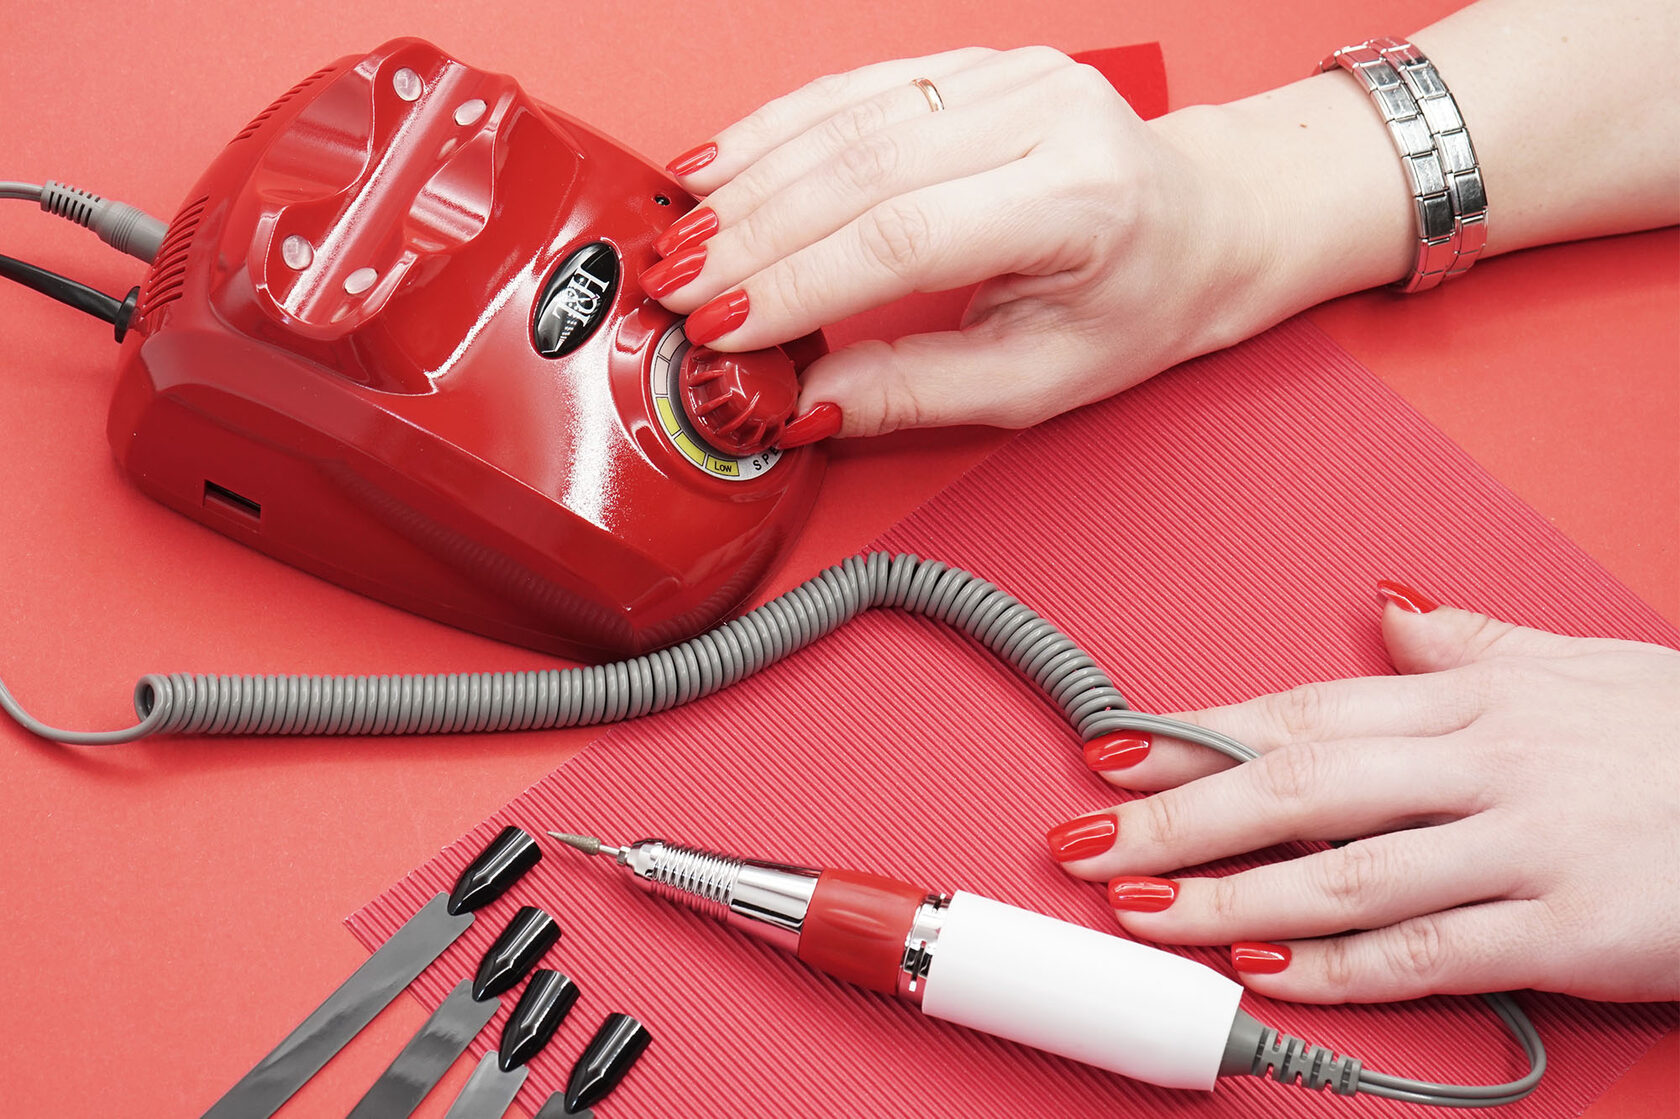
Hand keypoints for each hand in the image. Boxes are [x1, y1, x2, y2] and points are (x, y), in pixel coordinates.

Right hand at [644, 47, 1271, 436]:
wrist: (1201, 223)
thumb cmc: (1137, 303)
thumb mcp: (1040, 379)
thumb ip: (918, 389)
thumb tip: (806, 398)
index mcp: (1079, 200)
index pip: (904, 236)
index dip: (799, 282)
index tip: (722, 325)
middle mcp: (1047, 115)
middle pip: (862, 169)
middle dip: (753, 234)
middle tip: (673, 288)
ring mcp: (1009, 75)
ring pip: (846, 119)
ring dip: (750, 179)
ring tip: (680, 235)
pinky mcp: (974, 64)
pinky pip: (855, 88)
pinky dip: (777, 130)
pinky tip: (719, 166)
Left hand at [1045, 582, 1679, 1002]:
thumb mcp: (1579, 666)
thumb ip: (1471, 643)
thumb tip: (1383, 607)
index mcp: (1474, 698)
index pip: (1304, 709)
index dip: (1198, 733)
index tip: (1112, 747)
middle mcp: (1486, 763)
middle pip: (1300, 784)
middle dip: (1179, 816)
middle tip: (1085, 841)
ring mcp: (1525, 846)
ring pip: (1344, 873)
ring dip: (1227, 897)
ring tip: (1141, 911)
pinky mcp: (1568, 930)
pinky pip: (1427, 951)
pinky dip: (1336, 969)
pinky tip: (1260, 973)